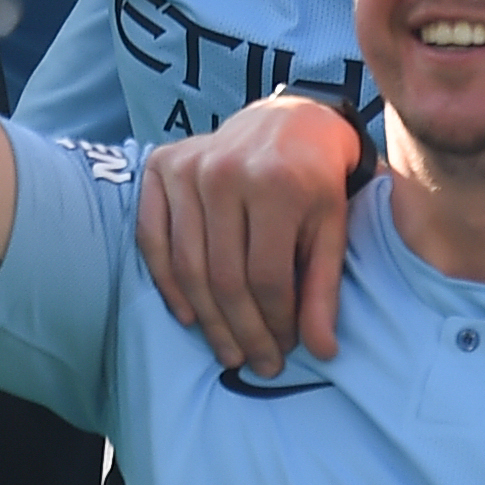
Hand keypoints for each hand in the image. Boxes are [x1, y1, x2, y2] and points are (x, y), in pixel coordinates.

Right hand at [137, 92, 362, 374]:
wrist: (289, 120)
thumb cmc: (316, 180)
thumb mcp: (332, 229)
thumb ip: (323, 289)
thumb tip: (322, 352)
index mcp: (276, 184)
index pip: (267, 277)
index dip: (275, 324)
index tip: (286, 352)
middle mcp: (226, 171)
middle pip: (226, 277)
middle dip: (242, 332)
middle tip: (257, 364)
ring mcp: (189, 166)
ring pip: (189, 265)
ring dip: (207, 320)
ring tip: (228, 352)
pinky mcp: (162, 165)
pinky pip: (152, 237)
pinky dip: (166, 282)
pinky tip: (187, 315)